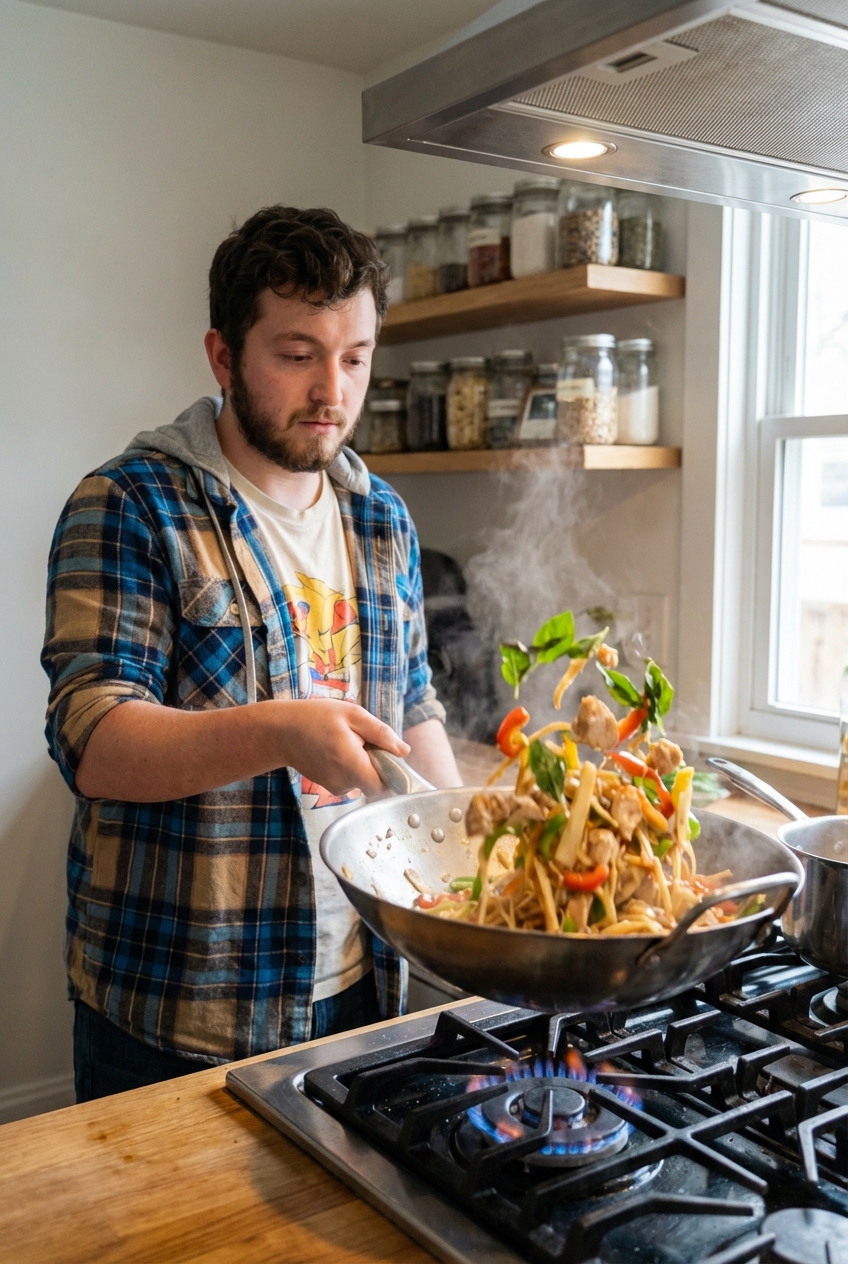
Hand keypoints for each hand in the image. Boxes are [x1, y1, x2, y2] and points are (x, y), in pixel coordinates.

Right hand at [278, 699, 408, 797]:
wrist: (281, 731)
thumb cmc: (316, 718)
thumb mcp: (353, 715)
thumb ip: (381, 734)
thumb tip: (405, 751)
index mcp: (351, 764)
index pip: (385, 786)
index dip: (395, 774)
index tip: (390, 756)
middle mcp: (344, 782)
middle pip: (376, 782)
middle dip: (378, 763)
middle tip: (364, 740)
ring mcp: (335, 787)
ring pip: (364, 780)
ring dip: (364, 763)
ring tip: (347, 742)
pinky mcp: (330, 787)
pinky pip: (352, 779)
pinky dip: (352, 766)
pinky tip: (338, 750)